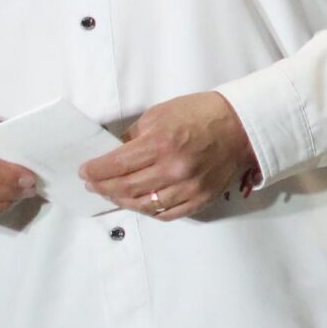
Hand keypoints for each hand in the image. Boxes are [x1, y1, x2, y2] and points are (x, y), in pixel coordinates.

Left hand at [79, 92, 257, 219]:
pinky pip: (167, 214)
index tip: (85, 171)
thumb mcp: (160, 113)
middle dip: (103, 187)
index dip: (95, 171)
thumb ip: (135, 136)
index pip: (116, 165)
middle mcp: (173, 169)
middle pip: (126, 188)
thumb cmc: (200, 114)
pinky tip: (140, 203)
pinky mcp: (200, 199)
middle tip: (94, 184)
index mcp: (161, 144)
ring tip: (113, 194)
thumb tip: (116, 153)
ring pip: (144, 205)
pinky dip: (148, 211)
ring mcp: (188, 188)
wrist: (241, 125)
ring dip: (122, 201)